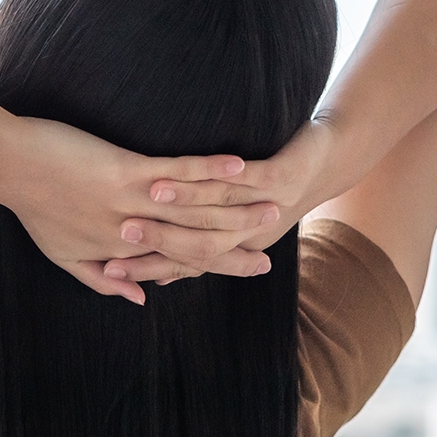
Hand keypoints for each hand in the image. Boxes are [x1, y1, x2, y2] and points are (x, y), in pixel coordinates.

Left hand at [0, 118, 282, 303]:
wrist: (7, 165)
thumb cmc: (33, 206)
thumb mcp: (62, 252)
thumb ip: (101, 277)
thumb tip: (138, 298)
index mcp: (121, 251)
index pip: (181, 262)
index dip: (219, 266)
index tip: (253, 266)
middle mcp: (132, 231)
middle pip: (197, 241)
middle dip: (240, 242)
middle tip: (277, 240)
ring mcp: (130, 200)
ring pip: (194, 209)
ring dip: (237, 207)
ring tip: (274, 202)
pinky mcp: (125, 169)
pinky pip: (176, 170)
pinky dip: (208, 169)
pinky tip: (240, 166)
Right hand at [127, 121, 335, 268]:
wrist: (330, 158)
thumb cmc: (271, 187)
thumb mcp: (233, 220)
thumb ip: (193, 246)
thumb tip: (157, 278)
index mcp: (231, 246)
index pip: (180, 263)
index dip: (144, 268)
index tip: (106, 270)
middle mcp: (248, 234)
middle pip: (194, 247)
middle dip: (153, 244)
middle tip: (116, 238)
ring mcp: (264, 205)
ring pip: (214, 216)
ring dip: (176, 210)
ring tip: (140, 204)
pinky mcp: (279, 177)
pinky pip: (240, 183)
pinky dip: (204, 181)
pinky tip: (174, 177)